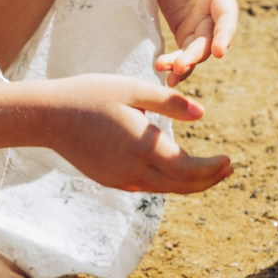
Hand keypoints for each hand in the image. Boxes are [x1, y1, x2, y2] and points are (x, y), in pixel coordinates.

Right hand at [38, 75, 232, 194]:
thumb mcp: (132, 89)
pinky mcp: (111, 179)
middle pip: (181, 185)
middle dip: (208, 180)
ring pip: (165, 189)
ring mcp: (121, 178)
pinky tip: (177, 170)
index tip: (229, 161)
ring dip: (190, 183)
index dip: (212, 170)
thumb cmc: (91, 94)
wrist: (48, 116)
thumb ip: (169, 102)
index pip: (188, 169)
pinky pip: (147, 185)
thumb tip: (203, 114)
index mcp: (142, 146)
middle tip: (228, 169)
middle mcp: (133, 169)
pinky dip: (168, 181)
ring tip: (210, 172)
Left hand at [149, 0, 237, 85]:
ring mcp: (199, 23)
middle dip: (197, 55)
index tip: (219, 51)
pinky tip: (166, 81)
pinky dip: (178, 67)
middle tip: (179, 67)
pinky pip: (184, 53)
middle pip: (211, 38)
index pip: (227, 14)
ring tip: (167, 75)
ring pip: (198, 51)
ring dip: (185, 65)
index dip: (226, 33)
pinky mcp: (184, 31)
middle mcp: (212, 10)